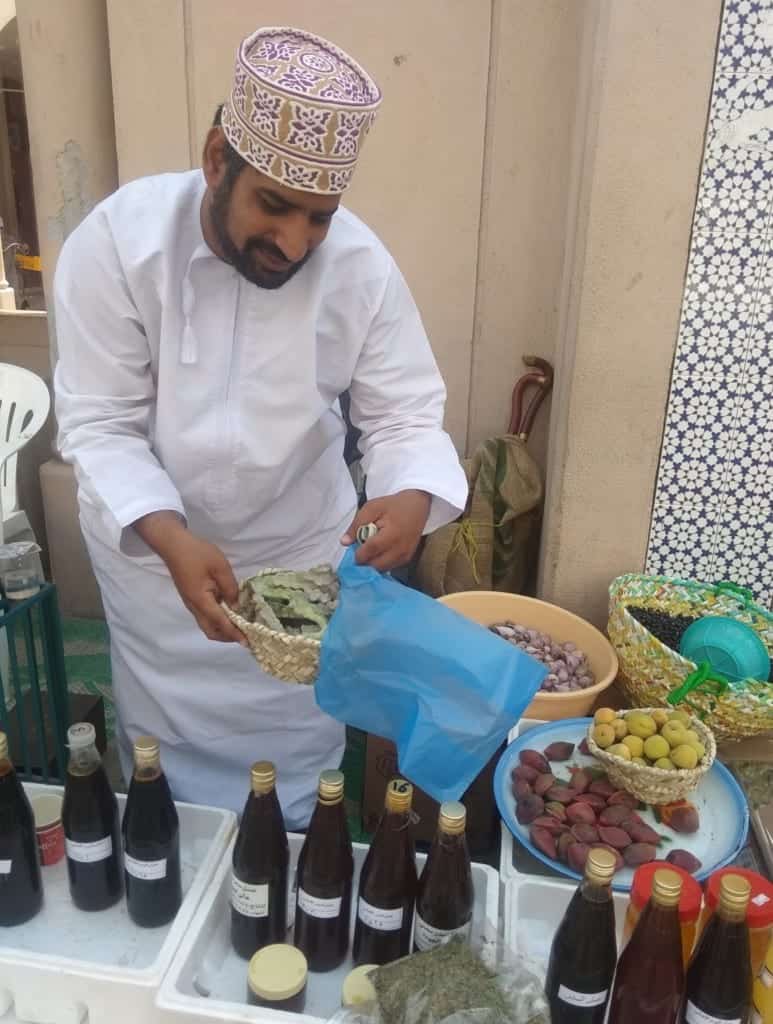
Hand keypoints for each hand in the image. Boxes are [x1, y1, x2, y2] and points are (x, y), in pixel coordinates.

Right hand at [133, 512, 246, 644]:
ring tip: (240, 625)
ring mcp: (191, 603)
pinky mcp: (191, 598)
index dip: (234, 633)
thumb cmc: (197, 553)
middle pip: (210, 630)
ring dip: (222, 629)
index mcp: (201, 600)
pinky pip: (205, 616)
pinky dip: (217, 620)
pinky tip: (229, 612)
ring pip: (207, 624)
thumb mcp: (220, 567)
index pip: (220, 623)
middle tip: (245, 634)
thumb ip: (230, 588)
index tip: (247, 641)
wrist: (174, 545)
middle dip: (227, 636)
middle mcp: (194, 607)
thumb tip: (237, 606)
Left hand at [341, 490, 430, 570]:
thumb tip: (344, 542)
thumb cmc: (393, 506)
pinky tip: (378, 552)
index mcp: (392, 534)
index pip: (371, 550)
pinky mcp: (406, 559)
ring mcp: (405, 556)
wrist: (417, 506)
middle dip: (364, 561)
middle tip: (359, 550)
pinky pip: (388, 567)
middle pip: (376, 565)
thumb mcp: (372, 508)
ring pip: (381, 569)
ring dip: (371, 563)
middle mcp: (401, 549)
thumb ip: (357, 524)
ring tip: (369, 550)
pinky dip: (380, 563)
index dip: (358, 553)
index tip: (352, 550)